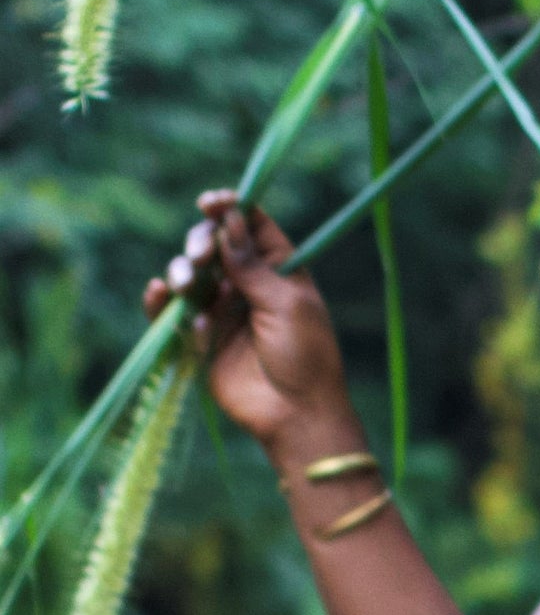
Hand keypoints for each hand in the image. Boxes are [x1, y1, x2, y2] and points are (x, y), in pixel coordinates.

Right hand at [144, 192, 352, 455]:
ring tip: (185, 285)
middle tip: (202, 256)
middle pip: (215, 245)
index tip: (209, 202)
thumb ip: (251, 265)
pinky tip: (159, 296)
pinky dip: (163, 304)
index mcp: (279, 268)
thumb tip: (229, 220)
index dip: (230, 208)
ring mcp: (223, 310)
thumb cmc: (304, 354)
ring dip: (183, 272)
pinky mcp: (201, 339)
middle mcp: (248, 283)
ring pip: (191, 276)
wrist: (295, 413)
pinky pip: (174, 315)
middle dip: (202, 242)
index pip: (251, 225)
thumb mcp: (285, 303)